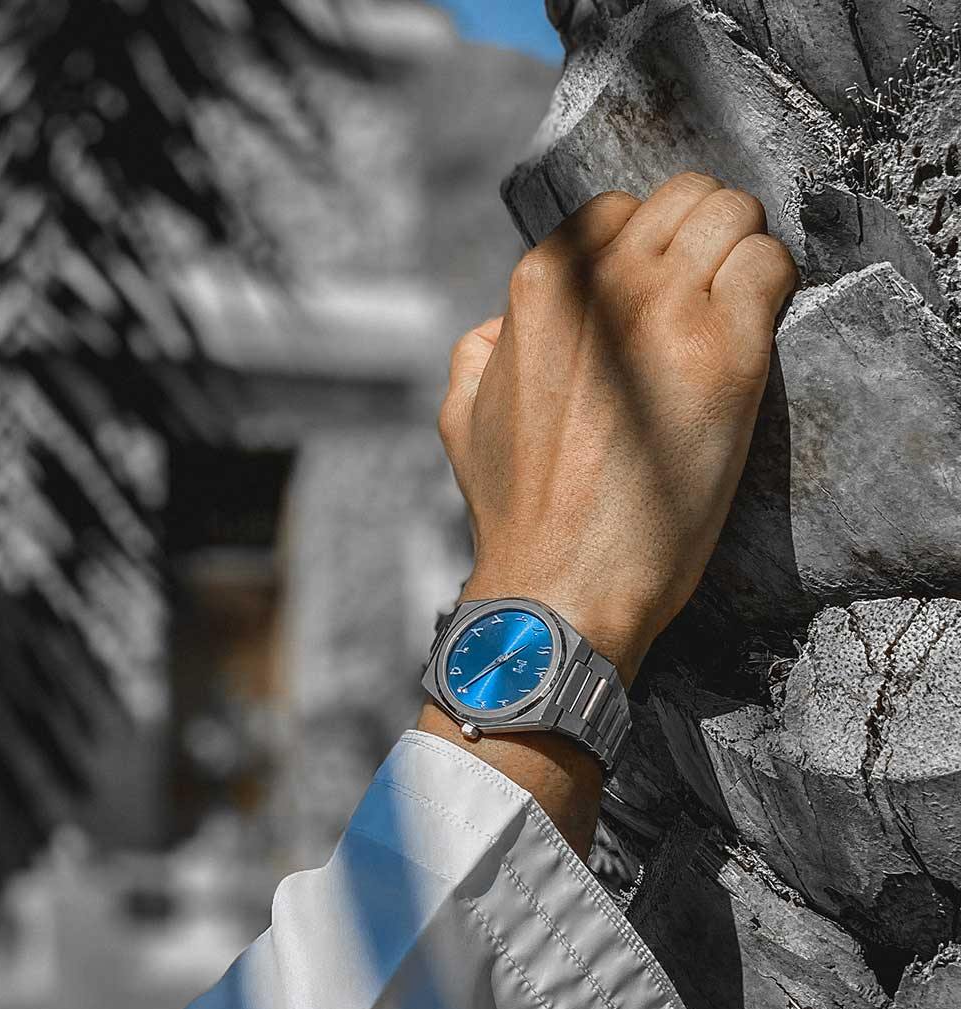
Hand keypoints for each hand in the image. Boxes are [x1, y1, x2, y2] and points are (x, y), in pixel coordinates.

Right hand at [439, 172, 797, 685]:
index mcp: (539, 289)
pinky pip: (771, 266)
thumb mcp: (462, 417)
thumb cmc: (515, 513)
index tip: (662, 290)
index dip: (648, 248)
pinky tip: (758, 336)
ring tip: (737, 312)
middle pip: (686, 197)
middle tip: (709, 294)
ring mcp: (664, 312)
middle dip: (703, 235)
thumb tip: (501, 325)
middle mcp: (601, 284)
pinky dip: (774, 287)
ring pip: (735, 214)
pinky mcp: (725, 355)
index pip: (619, 211)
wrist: (561, 583)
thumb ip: (479, 350)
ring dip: (742, 254)